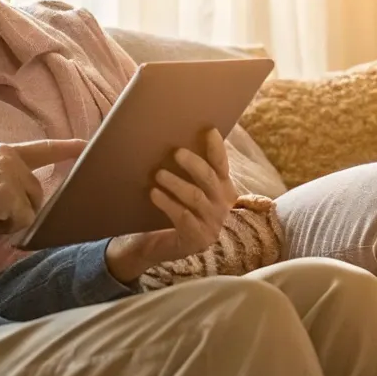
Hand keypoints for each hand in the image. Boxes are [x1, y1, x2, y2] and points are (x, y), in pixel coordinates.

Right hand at [0, 139, 85, 248]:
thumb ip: (8, 186)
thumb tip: (33, 206)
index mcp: (2, 153)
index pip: (42, 150)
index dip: (66, 148)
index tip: (87, 146)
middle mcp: (9, 157)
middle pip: (37, 193)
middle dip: (19, 210)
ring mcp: (10, 173)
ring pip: (31, 208)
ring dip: (10, 220)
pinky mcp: (8, 192)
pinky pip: (22, 221)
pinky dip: (4, 228)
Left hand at [105, 128, 238, 282]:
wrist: (157, 245)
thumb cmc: (171, 209)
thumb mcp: (183, 188)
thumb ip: (186, 170)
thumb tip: (173, 137)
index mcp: (222, 189)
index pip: (222, 165)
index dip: (217, 148)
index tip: (208, 129)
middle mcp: (222, 205)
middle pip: (210, 179)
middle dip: (194, 164)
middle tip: (176, 152)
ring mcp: (212, 224)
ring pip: (196, 197)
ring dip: (176, 183)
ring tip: (159, 174)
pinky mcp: (198, 239)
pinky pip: (183, 216)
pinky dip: (168, 203)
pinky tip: (154, 193)